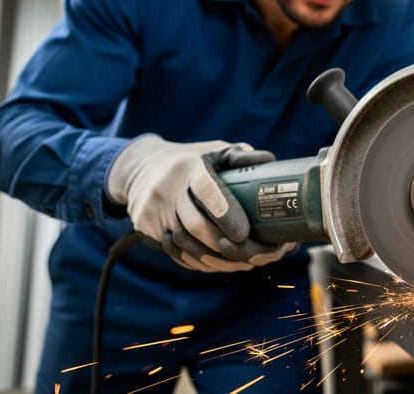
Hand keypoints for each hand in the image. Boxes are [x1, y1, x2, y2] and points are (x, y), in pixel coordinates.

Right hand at [106, 135, 295, 271]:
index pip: (206, 190)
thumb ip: (241, 157)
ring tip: (242, 263)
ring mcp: (152, 211)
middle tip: (252, 254)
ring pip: (186, 246)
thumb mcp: (215, 151)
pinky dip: (200, 262)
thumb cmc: (191, 160)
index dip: (226, 214)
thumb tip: (270, 163)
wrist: (142, 167)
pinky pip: (176, 253)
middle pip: (196, 227)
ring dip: (216, 260)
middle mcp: (167, 189)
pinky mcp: (145, 228)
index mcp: (190, 167)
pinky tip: (219, 263)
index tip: (243, 233)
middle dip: (225, 246)